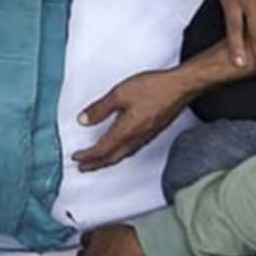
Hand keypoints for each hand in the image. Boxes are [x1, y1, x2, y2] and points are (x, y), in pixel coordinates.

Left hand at [73, 69, 188, 172]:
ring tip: (97, 162)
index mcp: (125, 131)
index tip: (76, 157)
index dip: (87, 156)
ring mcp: (145, 137)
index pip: (101, 150)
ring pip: (122, 155)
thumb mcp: (119, 94)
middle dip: (95, 164)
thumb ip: (100, 109)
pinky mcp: (152, 133)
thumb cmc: (154, 88)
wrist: (180, 88)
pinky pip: (131, 150)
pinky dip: (119, 154)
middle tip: (83, 168)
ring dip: (107, 161)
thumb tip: (83, 120)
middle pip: (111, 158)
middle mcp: (135, 139)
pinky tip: (119, 150)